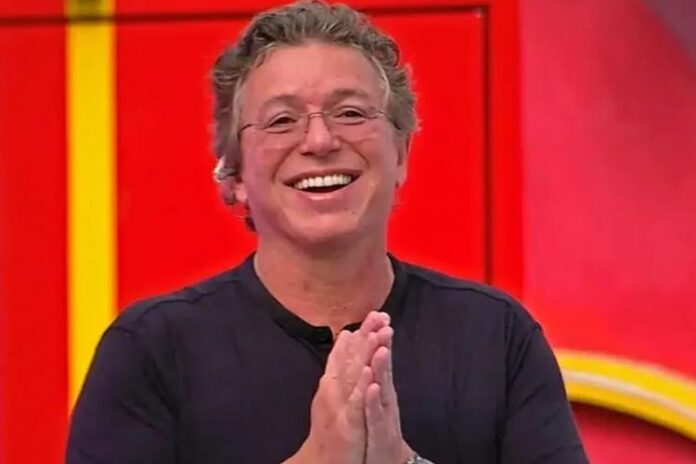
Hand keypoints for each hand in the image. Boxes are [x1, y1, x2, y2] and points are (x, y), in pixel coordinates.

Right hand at [285, 312, 389, 463]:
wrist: (323, 462)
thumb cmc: (332, 429)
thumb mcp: (335, 397)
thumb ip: (339, 370)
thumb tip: (345, 344)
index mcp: (333, 383)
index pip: (347, 352)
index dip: (362, 332)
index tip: (375, 312)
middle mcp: (333, 390)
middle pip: (351, 358)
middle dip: (365, 335)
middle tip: (378, 314)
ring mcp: (339, 406)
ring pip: (355, 376)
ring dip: (365, 354)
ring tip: (377, 334)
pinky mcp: (347, 424)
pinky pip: (356, 404)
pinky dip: (362, 388)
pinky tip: (371, 374)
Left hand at [365, 326, 413, 463]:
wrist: (384, 459)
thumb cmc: (376, 426)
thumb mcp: (373, 397)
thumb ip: (373, 372)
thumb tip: (370, 348)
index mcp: (379, 387)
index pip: (378, 358)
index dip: (378, 336)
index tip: (378, 314)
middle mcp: (384, 397)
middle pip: (383, 368)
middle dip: (383, 345)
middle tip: (384, 324)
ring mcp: (384, 414)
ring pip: (382, 388)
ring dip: (381, 368)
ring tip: (381, 350)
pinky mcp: (380, 432)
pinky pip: (375, 415)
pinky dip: (374, 400)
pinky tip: (372, 387)